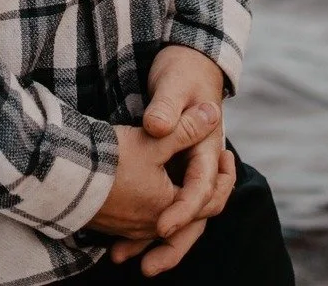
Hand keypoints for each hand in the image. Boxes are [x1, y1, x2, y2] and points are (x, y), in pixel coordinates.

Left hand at [108, 45, 234, 275]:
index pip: (201, 188)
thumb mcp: (173, 85)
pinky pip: (166, 205)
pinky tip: (119, 237)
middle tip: (146, 267)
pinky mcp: (174, 171)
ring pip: (180, 216)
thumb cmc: (183, 72)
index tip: (161, 228)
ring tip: (122, 258)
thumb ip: (167, 108)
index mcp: (208, 148)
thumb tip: (157, 127)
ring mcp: (189, 170)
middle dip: (172, 244)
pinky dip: (146, 224)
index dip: (182, 210)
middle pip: (196, 215)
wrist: (192, 62)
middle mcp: (202, 165)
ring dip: (156, 242)